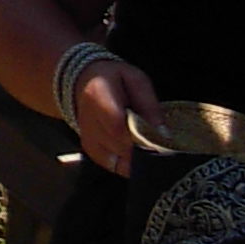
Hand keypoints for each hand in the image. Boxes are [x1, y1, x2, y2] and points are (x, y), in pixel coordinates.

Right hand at [70, 60, 162, 180]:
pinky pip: (111, 165)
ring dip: (135, 161)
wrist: (83, 82)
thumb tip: (161, 131)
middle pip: (118, 146)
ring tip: (149, 153)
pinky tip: (137, 158)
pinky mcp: (89, 149)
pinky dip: (126, 165)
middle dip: (142, 151)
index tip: (159, 143)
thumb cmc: (113, 78)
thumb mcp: (135, 80)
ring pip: (115, 161)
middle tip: (160, 150)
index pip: (118, 126)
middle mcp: (89, 121)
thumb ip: (148, 103)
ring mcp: (87, 137)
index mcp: (98, 96)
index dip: (140, 139)